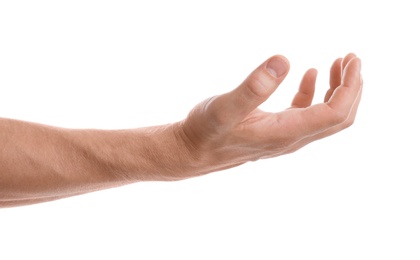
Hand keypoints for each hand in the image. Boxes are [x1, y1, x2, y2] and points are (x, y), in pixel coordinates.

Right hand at [175, 53, 361, 175]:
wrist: (192, 152)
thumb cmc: (205, 132)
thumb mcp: (224, 108)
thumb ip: (252, 88)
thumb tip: (283, 61)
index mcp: (285, 134)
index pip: (334, 114)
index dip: (349, 87)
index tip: (351, 60)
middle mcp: (291, 139)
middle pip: (338, 118)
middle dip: (351, 88)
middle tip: (352, 58)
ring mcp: (285, 135)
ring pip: (325, 116)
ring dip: (337, 90)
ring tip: (339, 63)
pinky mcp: (276, 129)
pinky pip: (306, 113)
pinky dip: (315, 93)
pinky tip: (310, 75)